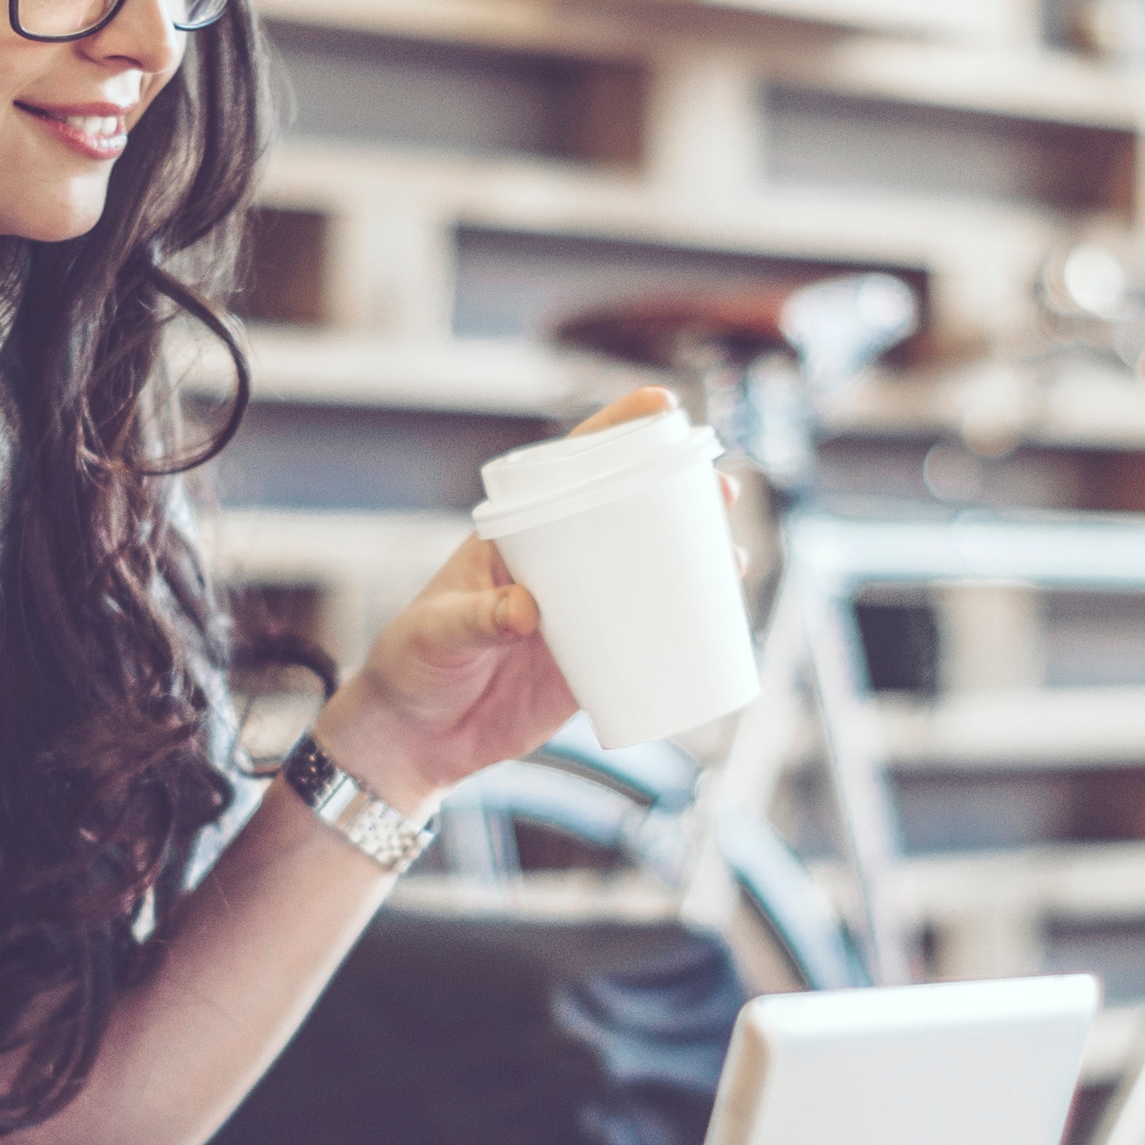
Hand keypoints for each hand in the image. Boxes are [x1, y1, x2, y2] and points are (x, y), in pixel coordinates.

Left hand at [318, 388, 687, 805]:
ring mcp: (577, 613)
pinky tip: (718, 623)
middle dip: (679, 494)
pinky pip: (647, 637)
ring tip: (732, 556)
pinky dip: (684, 627)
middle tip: (721, 490)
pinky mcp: (591, 664)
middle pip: (626, 514)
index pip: (568, 468)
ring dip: (695, 559)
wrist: (416, 738)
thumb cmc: (412, 665)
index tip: (662, 405)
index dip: (617, 431)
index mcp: (515, 534)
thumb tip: (530, 612)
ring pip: (647, 573)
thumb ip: (477, 620)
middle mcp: (554, 565)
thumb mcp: (438, 632)